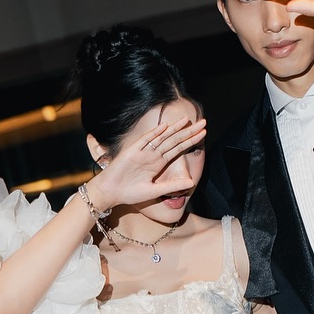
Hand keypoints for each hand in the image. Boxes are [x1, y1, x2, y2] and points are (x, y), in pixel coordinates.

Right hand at [82, 114, 206, 211]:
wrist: (110, 192)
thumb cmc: (130, 193)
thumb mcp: (155, 191)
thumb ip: (172, 186)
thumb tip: (191, 182)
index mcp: (159, 163)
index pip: (178, 148)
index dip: (190, 141)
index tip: (203, 133)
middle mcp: (153, 155)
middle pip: (174, 140)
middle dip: (188, 131)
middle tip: (203, 122)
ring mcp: (143, 152)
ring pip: (162, 137)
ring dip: (174, 129)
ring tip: (187, 120)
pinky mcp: (132, 151)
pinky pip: (144, 141)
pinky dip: (154, 134)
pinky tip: (164, 126)